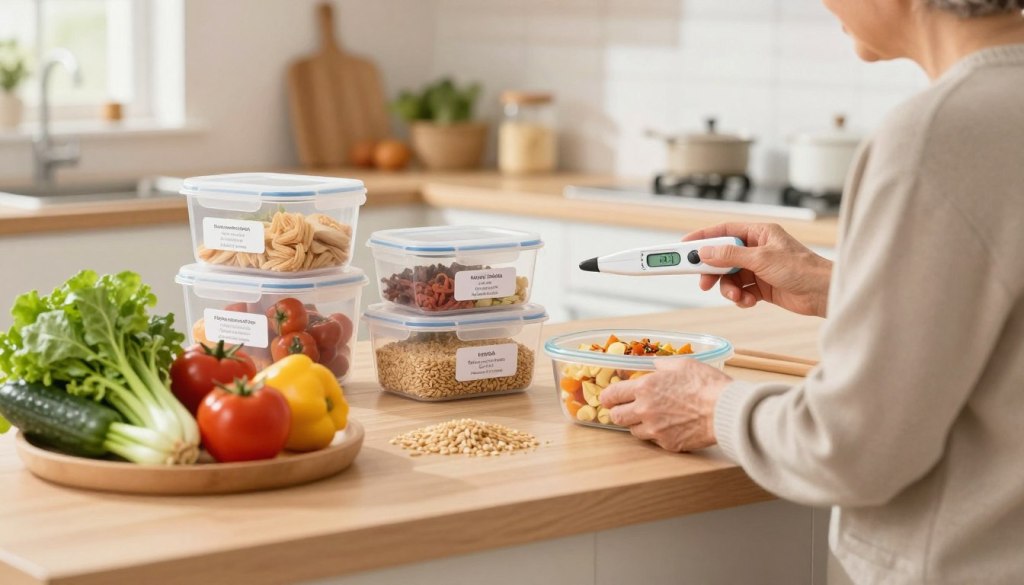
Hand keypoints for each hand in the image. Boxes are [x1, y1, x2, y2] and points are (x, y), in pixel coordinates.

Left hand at [599, 358, 731, 451]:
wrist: (726, 410)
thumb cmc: (707, 384)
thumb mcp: (682, 364)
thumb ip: (661, 365)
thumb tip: (651, 365)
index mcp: (645, 388)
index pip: (611, 395)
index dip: (606, 397)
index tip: (607, 398)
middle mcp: (645, 410)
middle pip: (616, 417)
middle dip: (618, 412)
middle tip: (626, 409)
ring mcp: (655, 430)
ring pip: (633, 431)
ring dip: (637, 424)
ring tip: (652, 417)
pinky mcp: (668, 444)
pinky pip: (654, 441)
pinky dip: (658, 434)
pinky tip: (670, 426)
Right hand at [683, 223, 832, 317]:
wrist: (823, 294)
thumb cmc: (802, 269)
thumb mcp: (761, 259)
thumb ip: (730, 255)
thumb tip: (706, 251)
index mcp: (759, 233)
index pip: (723, 231)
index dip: (702, 238)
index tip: (684, 246)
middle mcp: (757, 249)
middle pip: (722, 257)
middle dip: (713, 271)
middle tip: (704, 282)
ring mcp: (759, 268)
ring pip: (730, 277)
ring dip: (729, 289)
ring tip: (738, 296)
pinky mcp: (762, 286)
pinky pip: (741, 290)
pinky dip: (741, 297)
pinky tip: (750, 301)